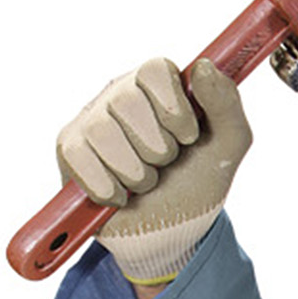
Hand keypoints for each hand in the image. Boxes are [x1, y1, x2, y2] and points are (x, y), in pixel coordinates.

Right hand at [57, 57, 250, 284]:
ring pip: (102, 132)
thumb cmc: (196, 181)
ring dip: (136, 172)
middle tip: (165, 163)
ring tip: (146, 181)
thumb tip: (204, 67)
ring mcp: (91, 120)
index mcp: (157, 86)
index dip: (173, 108)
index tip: (189, 137)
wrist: (171, 232)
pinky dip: (109, 188)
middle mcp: (120, 95)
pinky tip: (121, 195)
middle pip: (127, 101)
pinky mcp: (70, 150)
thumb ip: (227, 105)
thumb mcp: (227, 146)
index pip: (155, 70)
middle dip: (158, 148)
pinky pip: (80, 160)